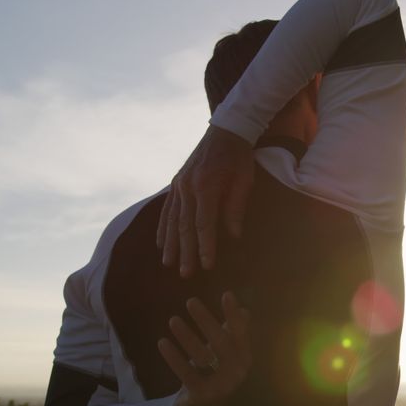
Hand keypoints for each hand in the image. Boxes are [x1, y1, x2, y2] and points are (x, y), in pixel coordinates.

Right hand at [158, 125, 253, 277]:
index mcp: (206, 186)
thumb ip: (236, 208)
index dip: (205, 246)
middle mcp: (187, 187)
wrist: (224, 131)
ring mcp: (178, 185)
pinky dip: (163, 228)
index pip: (204, 224)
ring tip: (169, 264)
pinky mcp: (175, 184)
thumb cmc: (239, 158)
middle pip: (184, 226)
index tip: (207, 265)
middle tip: (186, 274)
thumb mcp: (244, 181)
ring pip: (171, 220)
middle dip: (185, 252)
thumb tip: (233, 236)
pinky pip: (167, 210)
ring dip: (170, 244)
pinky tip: (161, 244)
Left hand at [160, 292, 250, 405]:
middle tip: (190, 301)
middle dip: (205, 320)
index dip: (234, 314)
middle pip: (221, 342)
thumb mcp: (226, 353)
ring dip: (186, 336)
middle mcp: (237, 371)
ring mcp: (222, 385)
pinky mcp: (202, 395)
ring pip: (201, 356)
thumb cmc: (215, 374)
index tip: (226, 294)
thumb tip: (245, 310)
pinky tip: (162, 343)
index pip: (241, 332)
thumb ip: (234, 333)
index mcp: (245, 357)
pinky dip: (173, 358)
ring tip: (172, 320)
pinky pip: (186, 373)